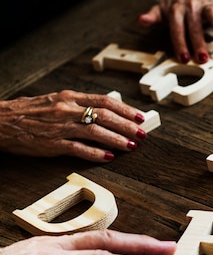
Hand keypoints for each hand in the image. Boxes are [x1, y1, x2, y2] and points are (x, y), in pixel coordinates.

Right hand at [0, 90, 147, 161]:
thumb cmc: (28, 112)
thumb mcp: (56, 101)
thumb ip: (79, 105)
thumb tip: (106, 110)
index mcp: (69, 98)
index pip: (105, 101)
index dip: (126, 110)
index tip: (140, 117)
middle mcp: (67, 110)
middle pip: (105, 116)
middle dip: (127, 125)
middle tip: (142, 133)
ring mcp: (60, 127)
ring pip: (96, 132)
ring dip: (117, 140)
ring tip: (131, 146)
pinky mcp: (52, 144)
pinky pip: (79, 149)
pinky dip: (96, 153)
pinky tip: (109, 157)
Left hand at [138, 0, 212, 63]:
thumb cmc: (176, 1)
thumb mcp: (162, 9)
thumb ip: (153, 16)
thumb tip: (141, 20)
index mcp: (177, 10)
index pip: (177, 29)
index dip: (180, 43)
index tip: (184, 58)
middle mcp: (191, 7)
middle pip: (194, 26)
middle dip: (198, 42)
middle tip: (203, 58)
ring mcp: (205, 4)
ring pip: (211, 12)